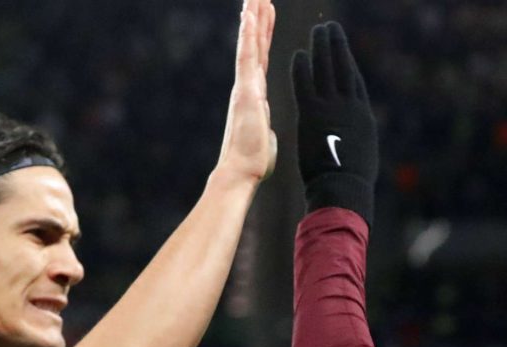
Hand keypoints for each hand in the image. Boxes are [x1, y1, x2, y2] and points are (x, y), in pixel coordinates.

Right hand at [213, 0, 276, 185]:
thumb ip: (264, 130)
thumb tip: (265, 136)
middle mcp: (247, 85)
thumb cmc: (252, 163)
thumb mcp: (263, 139)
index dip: (262, 37)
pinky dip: (248, 35)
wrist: (241, 172)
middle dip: (257, 19)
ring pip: (250, 44)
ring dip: (252, 18)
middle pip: (255, 45)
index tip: (264, 17)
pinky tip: (248, 15)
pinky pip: (247, 56)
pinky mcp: (246, 89)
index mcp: (254, 95)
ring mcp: (245, 85)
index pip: (260, 59)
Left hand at [291, 22, 377, 222]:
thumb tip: (353, 135)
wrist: (342, 188)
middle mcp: (349, 106)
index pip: (354, 81)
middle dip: (336, 45)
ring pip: (326, 70)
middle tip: (330, 29)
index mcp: (362, 115)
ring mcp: (331, 109)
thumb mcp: (360, 152)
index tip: (342, 47)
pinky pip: (306, 86)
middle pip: (342, 67)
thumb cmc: (351, 179)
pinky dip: (302, 70)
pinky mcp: (312, 115)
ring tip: (318, 31)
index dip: (348, 61)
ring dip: (321, 48)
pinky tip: (299, 56)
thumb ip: (354, 135)